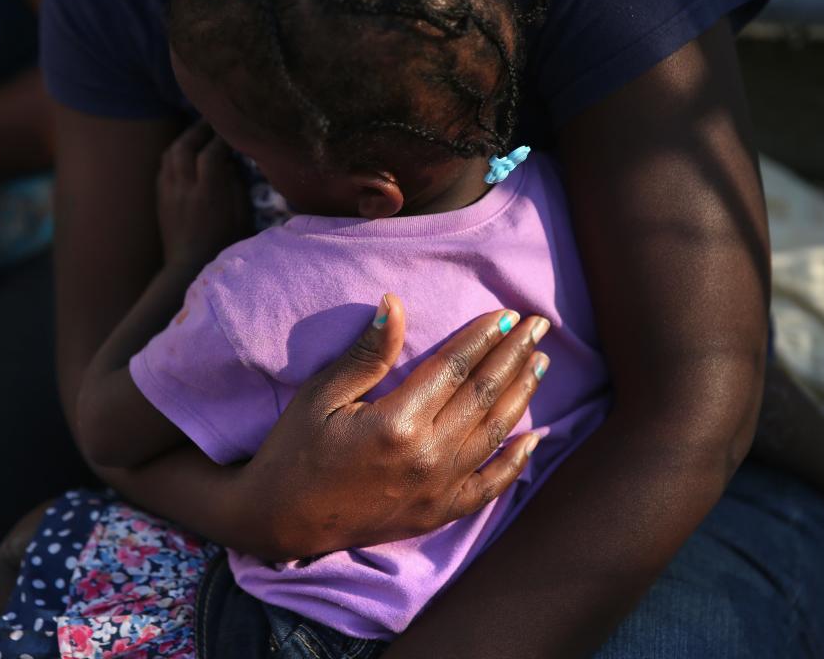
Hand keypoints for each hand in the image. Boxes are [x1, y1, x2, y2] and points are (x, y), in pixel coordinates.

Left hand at [156, 121, 251, 265]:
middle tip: (212, 120)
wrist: (188, 269)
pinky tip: (184, 154)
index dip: (222, 138)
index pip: (211, 154)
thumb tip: (231, 163)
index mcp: (208, 195)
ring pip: (170, 154)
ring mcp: (168, 193)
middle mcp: (184, 190)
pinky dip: (174, 154)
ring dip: (183, 139)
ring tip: (197, 133)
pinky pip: (163, 167)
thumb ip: (236, 187)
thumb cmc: (223, 247)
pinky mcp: (161, 199)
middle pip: (184, 146)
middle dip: (198, 129)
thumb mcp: (240, 218)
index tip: (232, 129)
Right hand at [235, 294, 549, 558]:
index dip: (482, 337)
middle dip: (514, 355)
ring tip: (541, 362)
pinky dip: (516, 462)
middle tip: (539, 326)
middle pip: (483, 395)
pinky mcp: (438, 514)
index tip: (507, 313)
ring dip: (521, 395)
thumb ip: (366, 354)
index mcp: (397, 423)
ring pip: (494, 434)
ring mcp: (437, 490)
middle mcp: (427, 457)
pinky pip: (490, 486)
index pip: (454, 368)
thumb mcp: (322, 395)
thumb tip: (394, 303)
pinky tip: (536, 437)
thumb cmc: (295, 450)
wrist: (282, 520)